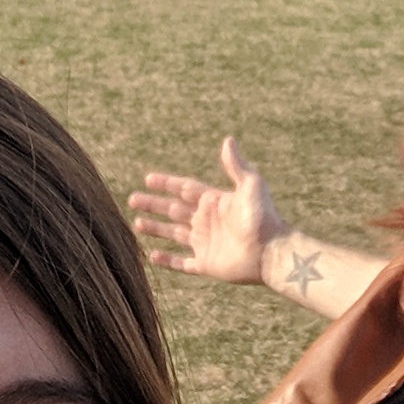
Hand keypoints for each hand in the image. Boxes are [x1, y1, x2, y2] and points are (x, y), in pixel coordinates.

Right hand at [129, 140, 285, 286]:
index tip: (148, 179)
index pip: (184, 189)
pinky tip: (152, 255)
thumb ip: (235, 166)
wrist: (272, 251)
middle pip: (174, 210)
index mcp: (214, 201)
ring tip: (136, 224)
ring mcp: (206, 243)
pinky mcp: (207, 264)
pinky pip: (183, 263)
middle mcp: (207, 221)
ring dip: (156, 229)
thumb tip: (228, 140)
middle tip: (132, 200)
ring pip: (174, 234)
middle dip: (153, 205)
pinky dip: (168, 261)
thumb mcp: (250, 185)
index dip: (166, 184)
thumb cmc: (263, 217)